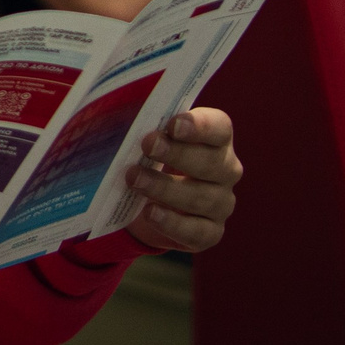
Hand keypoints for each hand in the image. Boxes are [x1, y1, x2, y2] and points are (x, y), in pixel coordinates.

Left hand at [123, 107, 242, 252]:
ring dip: (165, 188)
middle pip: (212, 163)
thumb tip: (118, 113)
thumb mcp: (147, 135)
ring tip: (134, 178)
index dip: (200, 126)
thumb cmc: (150, 156)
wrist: (148, 201)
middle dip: (178, 154)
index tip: (172, 125)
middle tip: (147, 146)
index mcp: (217, 138)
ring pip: (201, 198)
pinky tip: (150, 212)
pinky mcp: (210, 232)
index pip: (220, 127)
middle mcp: (226, 170)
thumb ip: (142, 123)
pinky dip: (172, 223)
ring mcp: (221, 203)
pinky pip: (196, 231)